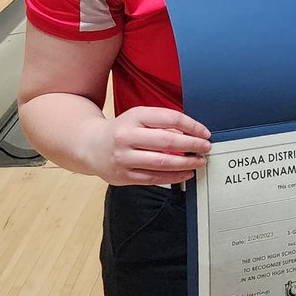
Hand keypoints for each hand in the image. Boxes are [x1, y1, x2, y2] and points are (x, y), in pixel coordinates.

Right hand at [91, 106, 211, 185]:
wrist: (90, 146)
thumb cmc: (122, 130)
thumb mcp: (139, 118)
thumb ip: (162, 123)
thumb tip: (190, 133)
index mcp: (134, 116)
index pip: (170, 118)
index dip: (192, 126)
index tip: (204, 132)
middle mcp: (126, 136)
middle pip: (167, 141)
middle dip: (192, 145)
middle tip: (206, 148)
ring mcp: (124, 158)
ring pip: (162, 162)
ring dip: (186, 163)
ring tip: (199, 161)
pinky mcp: (123, 176)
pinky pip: (154, 178)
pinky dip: (174, 177)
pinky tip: (186, 174)